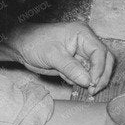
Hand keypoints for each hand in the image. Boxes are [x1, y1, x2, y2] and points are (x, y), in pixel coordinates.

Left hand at [0, 22, 115, 94]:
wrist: (21, 46)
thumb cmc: (35, 43)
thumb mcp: (53, 55)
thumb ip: (71, 68)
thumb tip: (87, 81)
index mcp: (83, 34)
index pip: (100, 52)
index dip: (99, 68)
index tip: (93, 82)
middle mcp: (85, 43)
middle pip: (104, 60)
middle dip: (101, 76)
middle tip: (94, 89)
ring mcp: (81, 53)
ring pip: (97, 68)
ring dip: (93, 80)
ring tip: (87, 91)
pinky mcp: (76, 63)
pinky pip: (85, 74)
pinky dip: (83, 82)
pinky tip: (76, 85)